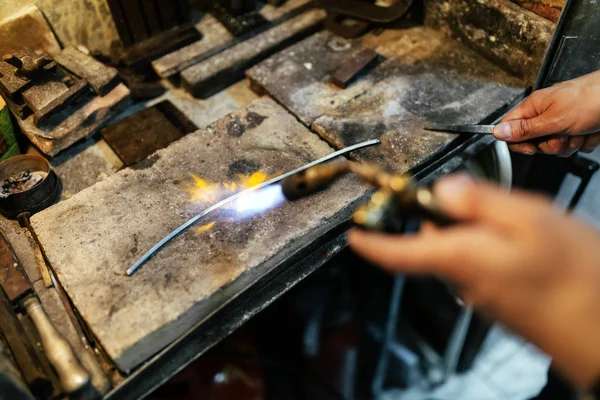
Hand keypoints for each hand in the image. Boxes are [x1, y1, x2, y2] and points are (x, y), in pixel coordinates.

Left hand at [348, 174, 599, 387]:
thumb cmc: (576, 277)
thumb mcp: (529, 219)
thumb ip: (479, 202)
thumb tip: (443, 190)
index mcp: (460, 257)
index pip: (398, 254)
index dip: (372, 244)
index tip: (355, 236)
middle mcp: (463, 281)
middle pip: (434, 242)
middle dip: (449, 217)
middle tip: (486, 201)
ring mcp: (482, 296)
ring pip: (462, 251)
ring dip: (478, 232)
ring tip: (524, 226)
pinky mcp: (500, 302)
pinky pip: (483, 267)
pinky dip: (495, 250)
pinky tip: (531, 248)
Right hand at [493, 70, 599, 155]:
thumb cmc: (591, 99)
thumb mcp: (553, 119)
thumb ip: (524, 129)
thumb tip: (497, 132)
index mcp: (535, 107)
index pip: (511, 129)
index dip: (519, 143)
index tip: (534, 146)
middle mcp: (547, 114)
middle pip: (536, 143)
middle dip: (552, 145)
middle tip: (563, 134)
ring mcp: (564, 122)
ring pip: (557, 147)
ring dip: (571, 144)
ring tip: (581, 130)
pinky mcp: (579, 129)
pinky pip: (575, 146)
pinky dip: (585, 142)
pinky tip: (591, 131)